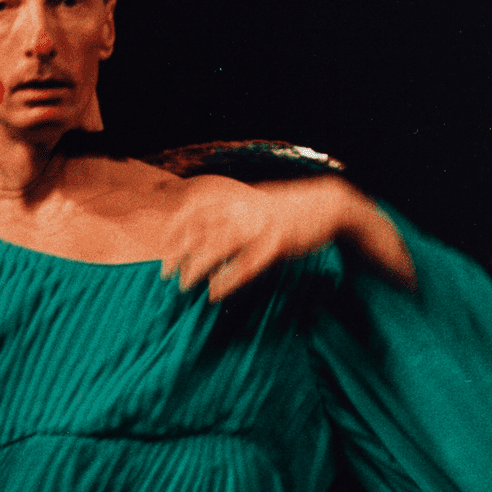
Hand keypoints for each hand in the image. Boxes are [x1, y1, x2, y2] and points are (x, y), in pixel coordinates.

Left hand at [160, 174, 414, 300]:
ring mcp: (260, 224)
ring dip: (198, 268)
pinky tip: (215, 292)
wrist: (328, 204)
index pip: (191, 211)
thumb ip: (225, 215)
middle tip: (168, 275)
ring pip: (218, 246)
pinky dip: (227, 279)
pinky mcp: (277, 242)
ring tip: (187, 286)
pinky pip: (246, 264)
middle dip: (178, 254)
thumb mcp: (251, 204)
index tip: (163, 253)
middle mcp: (243, 209)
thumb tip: (196, 233)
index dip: (173, 232)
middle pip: (198, 230)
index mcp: (235, 198)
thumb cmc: (285, 210)